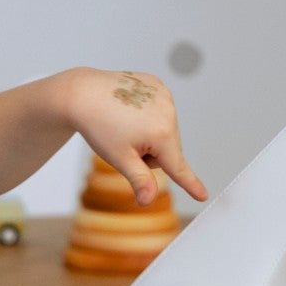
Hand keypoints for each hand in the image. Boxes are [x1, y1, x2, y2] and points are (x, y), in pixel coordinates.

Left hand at [66, 67, 207, 207]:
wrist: (82, 94)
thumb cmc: (99, 126)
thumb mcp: (119, 158)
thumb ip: (139, 180)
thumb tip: (148, 201)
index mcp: (161, 132)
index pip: (177, 166)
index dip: (190, 184)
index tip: (203, 195)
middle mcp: (168, 111)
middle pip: (168, 147)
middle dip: (150, 152)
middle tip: (124, 142)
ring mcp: (163, 94)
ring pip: (163, 128)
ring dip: (148, 133)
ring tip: (124, 124)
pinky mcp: (155, 84)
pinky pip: (157, 109)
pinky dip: (146, 113)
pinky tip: (127, 108)